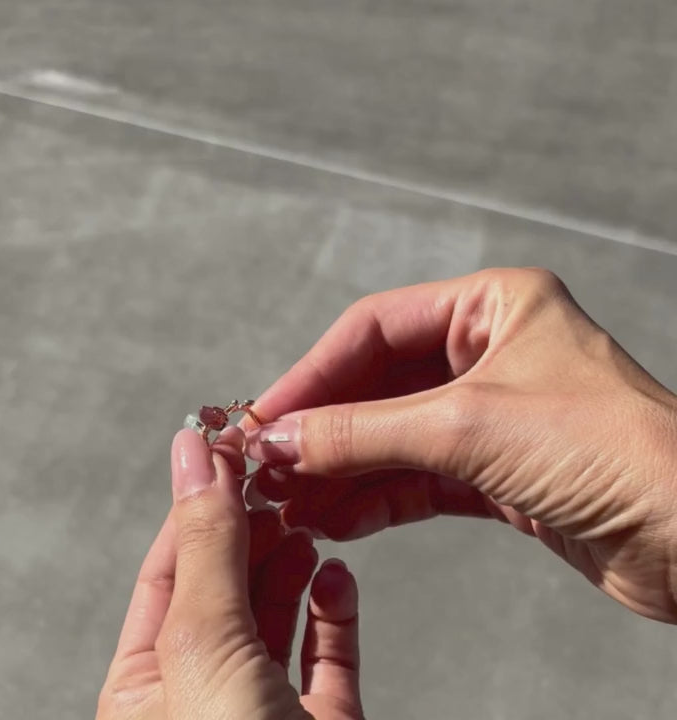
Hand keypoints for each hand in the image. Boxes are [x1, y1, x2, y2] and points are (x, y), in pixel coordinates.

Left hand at [98, 427, 362, 719]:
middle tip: (274, 480)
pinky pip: (329, 646)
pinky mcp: (325, 716)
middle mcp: (205, 690)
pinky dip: (334, 604)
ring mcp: (266, 703)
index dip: (197, 503)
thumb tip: (194, 457)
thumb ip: (207, 547)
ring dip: (294, 560)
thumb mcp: (204, 644)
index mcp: (147, 686)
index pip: (168, 570)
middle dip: (252, 529)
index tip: (227, 447)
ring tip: (304, 522)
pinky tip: (336, 576)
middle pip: (227, 583)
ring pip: (278, 610)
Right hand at [244, 268, 676, 621]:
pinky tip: (335, 518)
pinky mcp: (498, 471)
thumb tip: (284, 439)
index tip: (267, 415)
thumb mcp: (467, 427)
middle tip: (268, 462)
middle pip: (378, 383)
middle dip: (323, 426)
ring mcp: (492, 413)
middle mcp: (489, 353)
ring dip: (341, 467)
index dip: (314, 372)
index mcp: (492, 307)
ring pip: (393, 434)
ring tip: (290, 499)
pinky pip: (418, 477)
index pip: (375, 327)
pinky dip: (375, 497)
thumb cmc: (614, 452)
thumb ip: (364, 431)